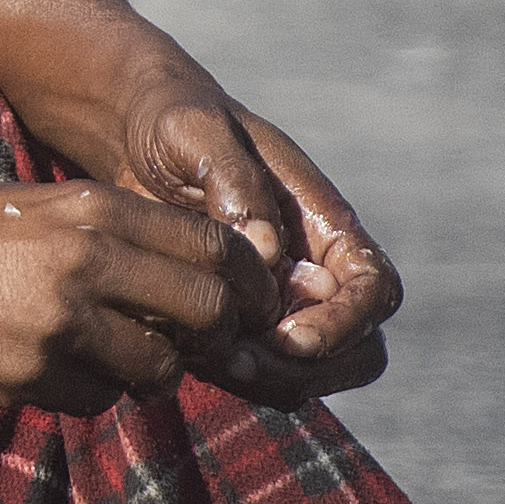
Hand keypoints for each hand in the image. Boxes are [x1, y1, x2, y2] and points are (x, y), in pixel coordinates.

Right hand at [0, 184, 288, 415]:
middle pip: (208, 310)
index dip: (242, 285)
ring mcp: (60, 317)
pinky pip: (97, 400)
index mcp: (92, 206)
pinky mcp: (30, 371)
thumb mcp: (29, 211)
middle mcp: (87, 256)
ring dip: (145, 375)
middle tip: (190, 349)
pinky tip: (43, 372)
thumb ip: (107, 233)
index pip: (214, 247)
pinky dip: (85, 395)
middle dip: (210, 338)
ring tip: (105, 363)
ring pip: (158, 367)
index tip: (238, 308)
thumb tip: (190, 274)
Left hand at [87, 54, 397, 403]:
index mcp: (324, 223)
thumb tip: (269, 253)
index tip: (290, 337)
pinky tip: (180, 350)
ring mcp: (278, 303)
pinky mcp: (235, 323)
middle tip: (237, 359)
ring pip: (307, 373)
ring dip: (265, 379)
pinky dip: (230, 376)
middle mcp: (313, 270)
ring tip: (204, 357)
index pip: (374, 290)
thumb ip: (236, 184)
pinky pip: (256, 372)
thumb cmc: (173, 123)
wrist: (130, 137)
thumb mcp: (196, 132)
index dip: (345, 323)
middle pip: (358, 349)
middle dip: (308, 368)